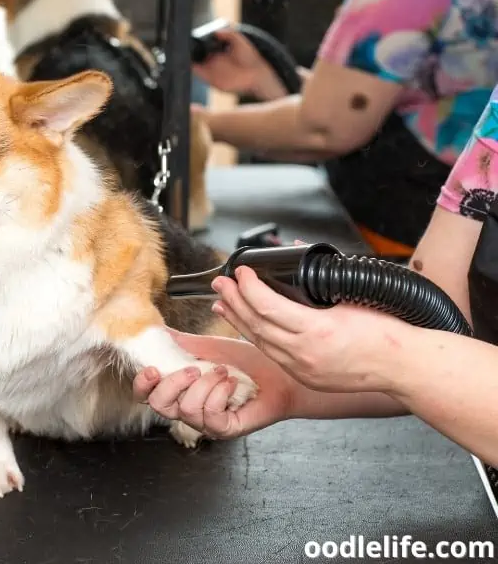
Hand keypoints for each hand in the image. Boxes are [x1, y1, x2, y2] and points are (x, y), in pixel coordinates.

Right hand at [133, 329, 299, 438]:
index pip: (146, 395)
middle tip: (194, 369)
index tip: (153, 368)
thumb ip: (180, 342)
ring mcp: (205, 422)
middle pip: (158, 406)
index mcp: (179, 389)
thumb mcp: (208, 346)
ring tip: (222, 372)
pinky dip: (220, 393)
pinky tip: (231, 383)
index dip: (143, 384)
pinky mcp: (224, 429)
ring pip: (186, 410)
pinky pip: (211, 416)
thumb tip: (155, 329)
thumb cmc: (246, 363)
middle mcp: (188, 408)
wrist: (278, 373)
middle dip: (173, 383)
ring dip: (205, 384)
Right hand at [192, 28, 285, 98]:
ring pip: (193, 64)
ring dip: (187, 60)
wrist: (255, 75)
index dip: (195, 42)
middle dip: (188, 50)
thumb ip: (229, 33)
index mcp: (217, 50)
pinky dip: (191, 69)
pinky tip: (190, 63)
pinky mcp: (210, 79)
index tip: (189, 37)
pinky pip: (197, 74)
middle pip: (195, 54)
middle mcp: (211, 60)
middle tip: (184, 45)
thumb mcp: (240, 41)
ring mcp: (209, 70)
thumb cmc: (249, 57)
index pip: (202, 45)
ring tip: (184, 53)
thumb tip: (215, 31)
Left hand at [210, 266, 417, 393]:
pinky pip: (272, 355)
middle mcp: (304, 354)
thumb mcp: (352, 295)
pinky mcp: (304, 377)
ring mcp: (302, 369)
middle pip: (256, 325)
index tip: (240, 272)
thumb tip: (297, 246)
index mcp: (317, 331)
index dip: (248, 288)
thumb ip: (320, 272)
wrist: (404, 367)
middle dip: (233, 301)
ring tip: (222, 303)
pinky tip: (245, 326)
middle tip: (220, 283)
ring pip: (259, 342)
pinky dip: (255, 337)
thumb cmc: (386, 331)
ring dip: (237, 320)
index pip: (267, 306)